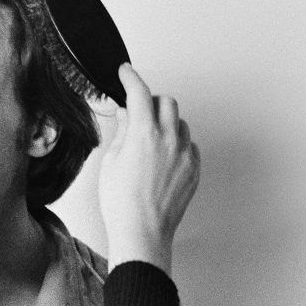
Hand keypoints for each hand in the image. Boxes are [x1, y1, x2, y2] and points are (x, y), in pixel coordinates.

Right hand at [98, 64, 200, 276]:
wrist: (142, 233)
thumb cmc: (122, 205)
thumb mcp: (111, 163)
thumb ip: (122, 133)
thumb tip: (127, 116)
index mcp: (144, 134)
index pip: (139, 92)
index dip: (130, 78)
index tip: (125, 73)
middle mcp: (168, 138)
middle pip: (166, 101)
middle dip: (152, 102)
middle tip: (140, 113)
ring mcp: (185, 153)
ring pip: (180, 123)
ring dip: (166, 124)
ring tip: (151, 143)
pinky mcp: (194, 168)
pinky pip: (189, 145)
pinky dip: (177, 145)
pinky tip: (163, 161)